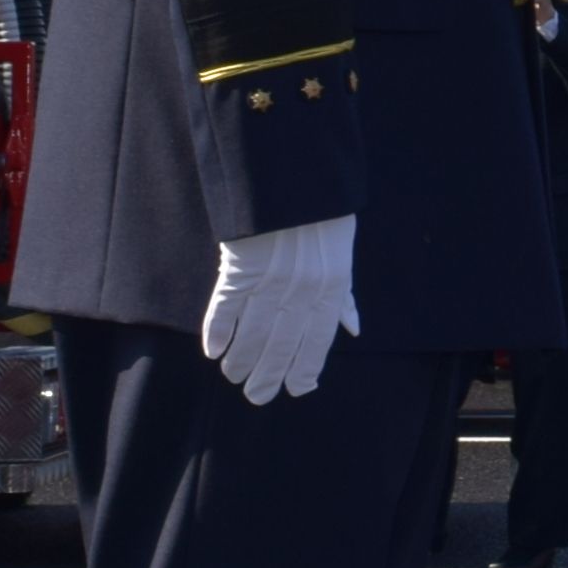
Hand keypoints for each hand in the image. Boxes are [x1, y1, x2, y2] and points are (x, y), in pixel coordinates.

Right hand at [204, 212, 363, 403]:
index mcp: (332, 287)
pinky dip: (218, 331)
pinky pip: (226, 307)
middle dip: (269, 375)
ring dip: (242, 360)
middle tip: (258, 396)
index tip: (294, 389)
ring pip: (253, 333)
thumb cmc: (322, 213)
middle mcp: (303, 290)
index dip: (304, 368)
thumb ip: (344, 295)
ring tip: (234, 376)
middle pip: (282, 344)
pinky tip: (213, 351)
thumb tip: (354, 329)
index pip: (317, 341)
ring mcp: (270, 279)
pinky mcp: (240, 265)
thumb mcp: (342, 253)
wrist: (294, 171)